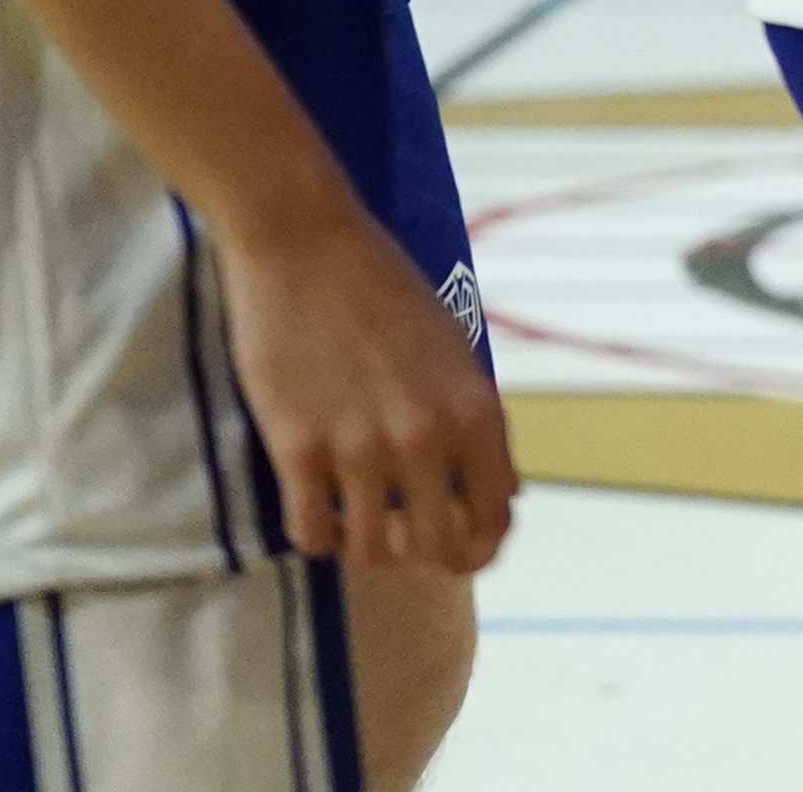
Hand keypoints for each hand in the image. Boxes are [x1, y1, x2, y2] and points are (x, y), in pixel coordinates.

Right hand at [211, 191, 514, 570]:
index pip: (496, 514)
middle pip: (433, 546)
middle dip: (419, 554)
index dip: (481, 549)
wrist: (306, 245)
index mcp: (475, 409)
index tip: (462, 557)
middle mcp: (426, 437)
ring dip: (364, 547)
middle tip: (398, 538)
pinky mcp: (298, 448)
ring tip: (354, 522)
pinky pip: (311, 532)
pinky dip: (317, 535)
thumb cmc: (384, 288)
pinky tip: (315, 509)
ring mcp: (360, 447)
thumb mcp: (454, 350)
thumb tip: (504, 492)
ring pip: (370, 550)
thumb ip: (474, 422)